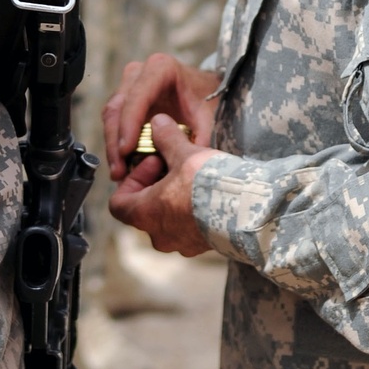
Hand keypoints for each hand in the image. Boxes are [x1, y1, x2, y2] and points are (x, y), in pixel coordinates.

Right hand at [102, 51, 218, 181]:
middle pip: (118, 107)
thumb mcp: (209, 119)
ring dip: (112, 146)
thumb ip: (199, 139)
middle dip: (116, 142)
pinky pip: (113, 122)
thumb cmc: (208, 102)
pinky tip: (122, 166)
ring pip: (110, 116)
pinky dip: (116, 145)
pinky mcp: (124, 99)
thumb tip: (184, 165)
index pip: (138, 96)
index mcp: (161, 68)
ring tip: (119, 174)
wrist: (206, 92)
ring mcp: (128, 84)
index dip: (129, 124)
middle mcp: (139, 72)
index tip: (126, 150)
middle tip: (119, 171)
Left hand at [109, 114, 216, 256]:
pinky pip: (188, 227)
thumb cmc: (210, 184)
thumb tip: (157, 122)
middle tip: (174, 164)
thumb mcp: (184, 153)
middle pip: (144, 209)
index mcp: (145, 214)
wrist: (249, 211)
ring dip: (174, 198)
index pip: (118, 203)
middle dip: (156, 184)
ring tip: (193, 177)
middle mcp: (159, 235)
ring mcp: (182, 244)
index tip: (152, 163)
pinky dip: (191, 211)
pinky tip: (209, 192)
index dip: (131, 180)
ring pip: (167, 218)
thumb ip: (166, 137)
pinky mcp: (202, 246)